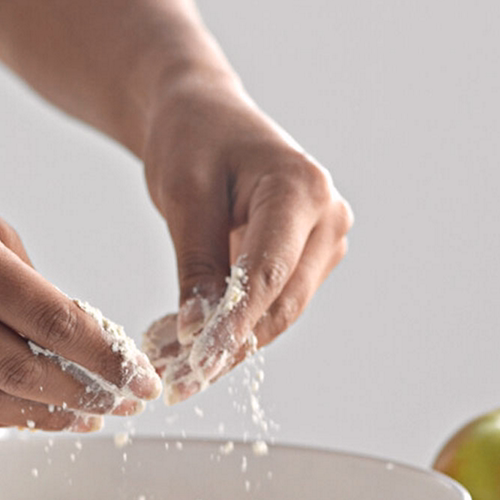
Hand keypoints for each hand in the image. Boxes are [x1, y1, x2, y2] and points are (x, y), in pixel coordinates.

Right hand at [0, 127, 159, 429]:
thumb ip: (23, 275)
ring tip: (78, 419)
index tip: (140, 381)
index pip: (49, 321)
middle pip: (19, 371)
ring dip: (38, 417)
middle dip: (80, 397)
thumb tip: (72, 337)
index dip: (104, 359)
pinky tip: (22, 415)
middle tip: (117, 408)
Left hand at [139, 68, 350, 400]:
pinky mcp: (309, 259)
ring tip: (172, 369)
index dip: (235, 326)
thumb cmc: (192, 140)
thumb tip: (196, 332)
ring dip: (228, 345)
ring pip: (278, 313)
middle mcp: (328, 216)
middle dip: (229, 348)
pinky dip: (231, 328)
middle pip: (280, 304)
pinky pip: (271, 304)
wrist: (204, 115)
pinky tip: (186, 347)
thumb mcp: (184, 196)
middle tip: (177, 384)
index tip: (200, 365)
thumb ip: (196, 264)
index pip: (269, 274)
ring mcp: (325, 240)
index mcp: (302, 189)